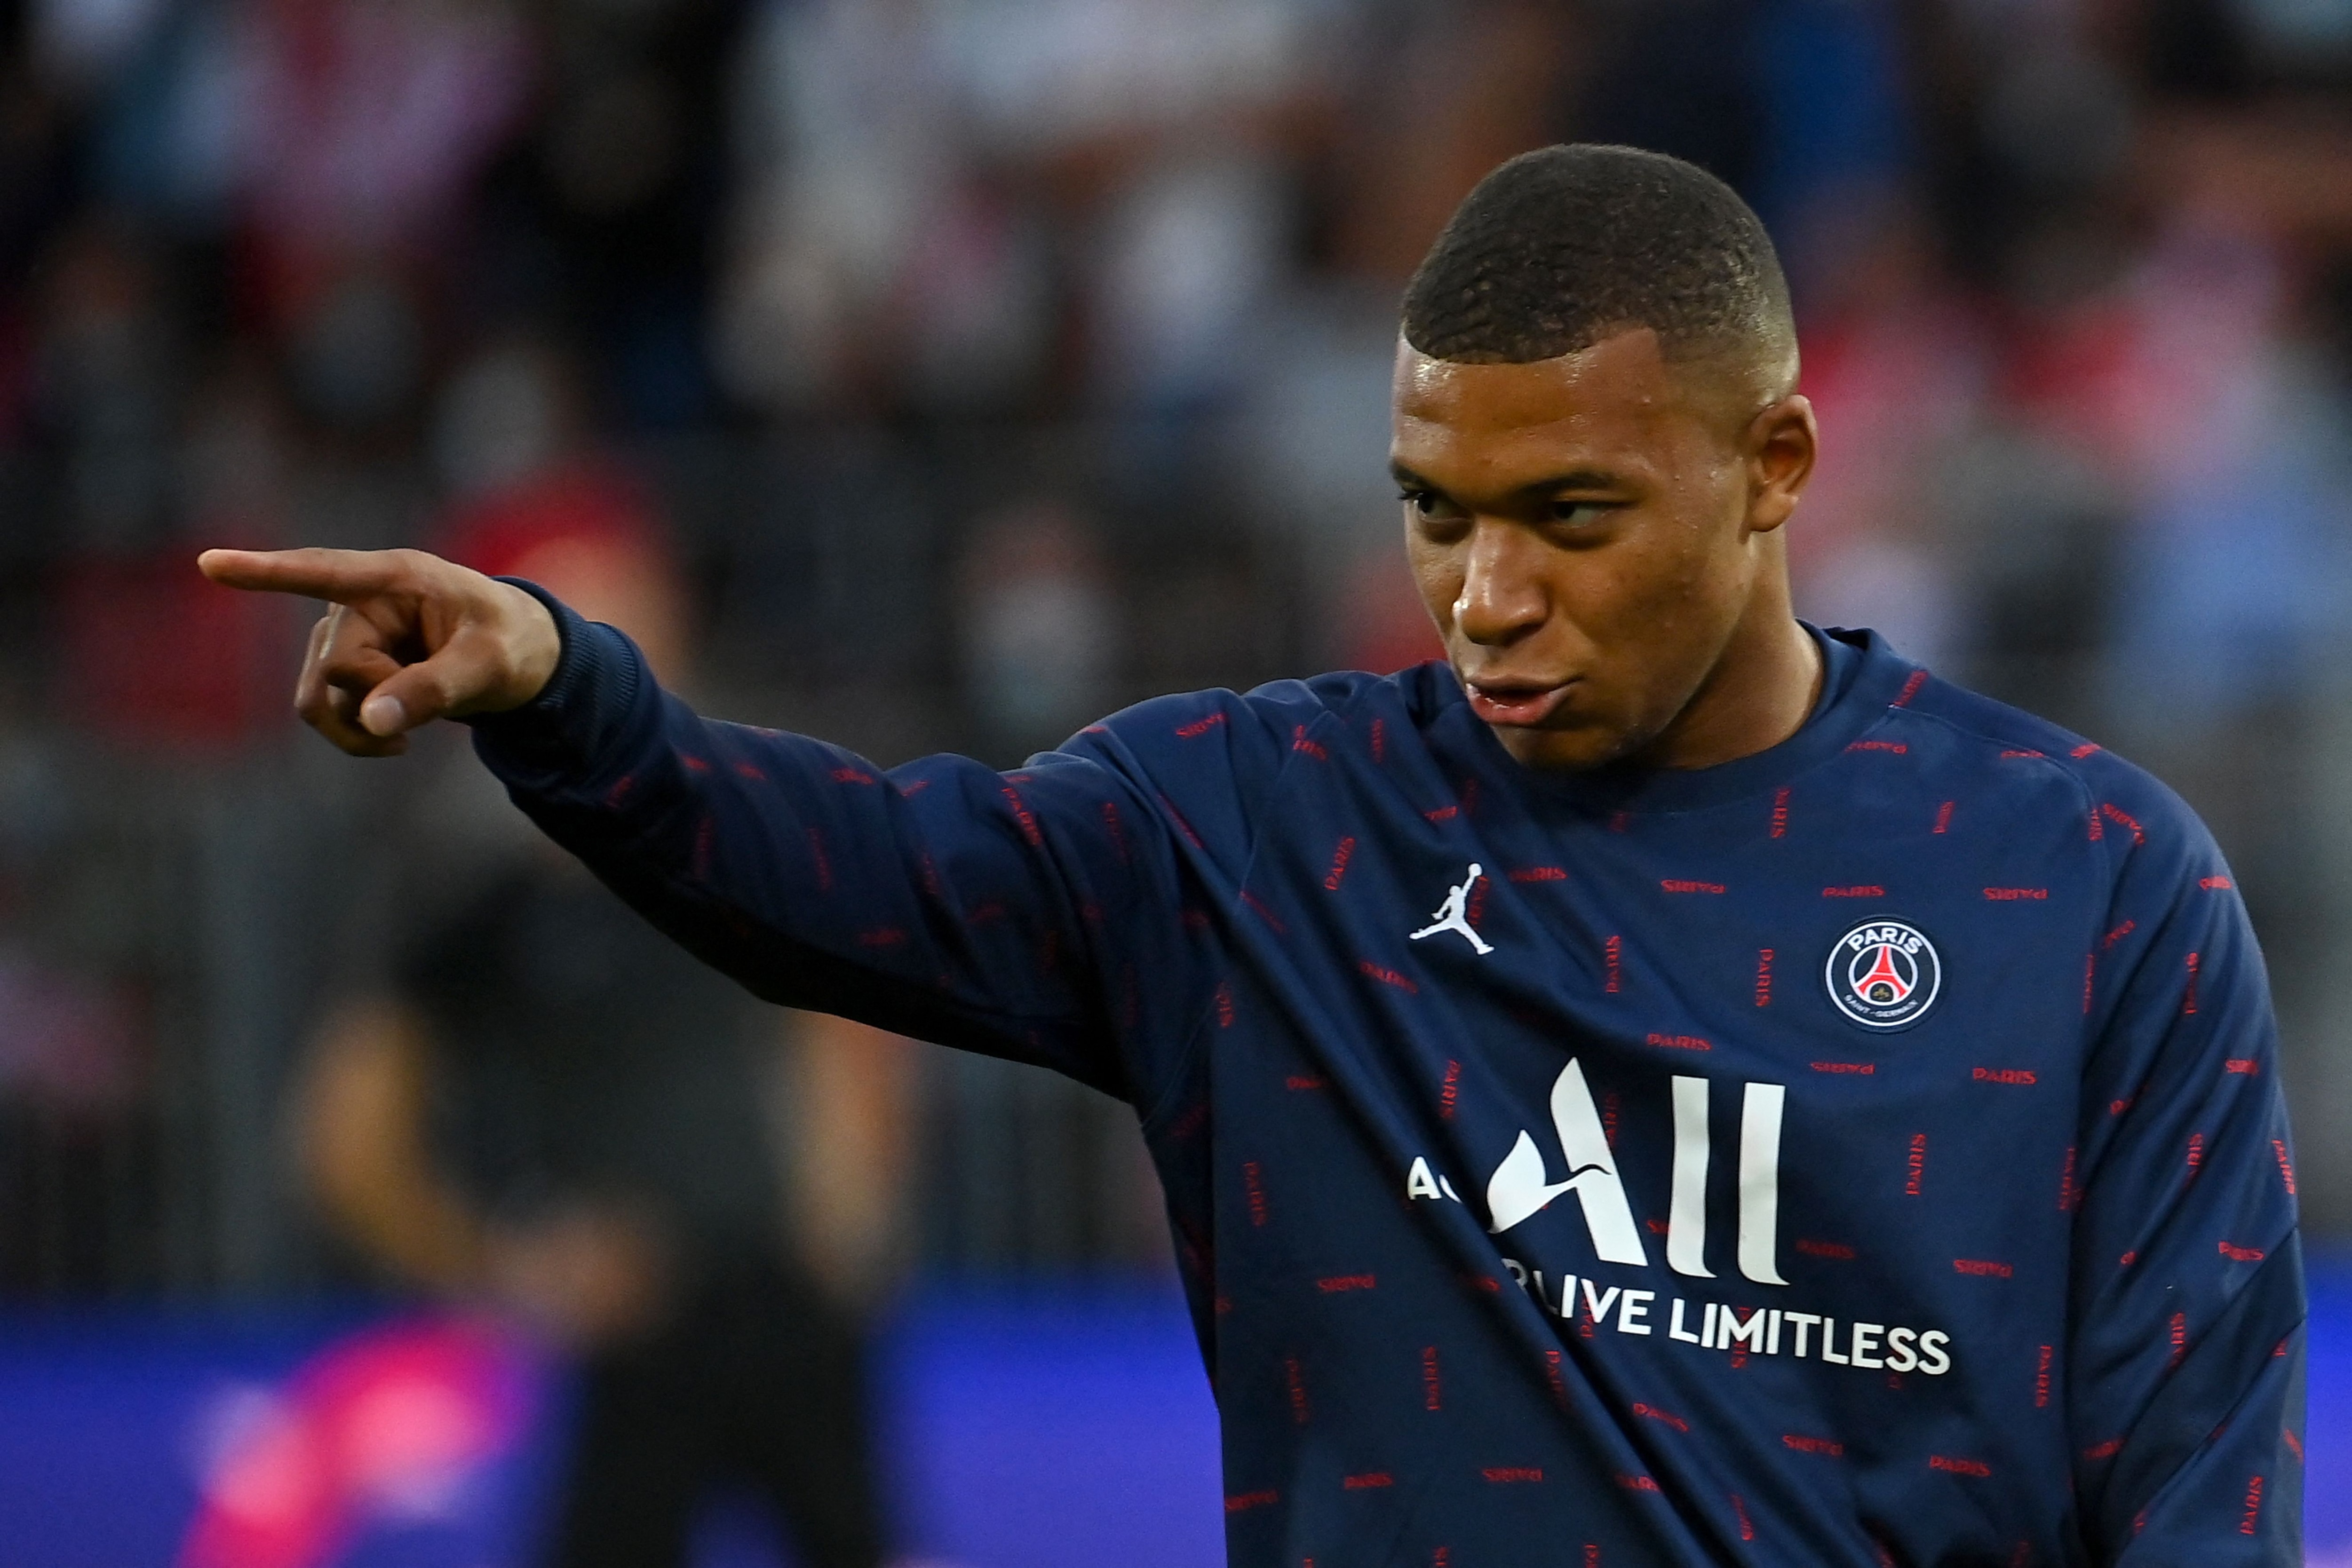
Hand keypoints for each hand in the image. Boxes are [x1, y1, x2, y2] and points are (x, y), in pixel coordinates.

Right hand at [197, 547, 562, 756]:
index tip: (209, 563)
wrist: (512, 656)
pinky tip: (395, 734)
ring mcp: (341, 633)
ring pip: (316, 698)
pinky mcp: (337, 664)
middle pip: (334, 667)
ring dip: (358, 728)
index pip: (323, 572)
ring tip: (411, 734)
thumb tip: (373, 723)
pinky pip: (320, 711)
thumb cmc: (506, 644)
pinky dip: (356, 734)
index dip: (267, 572)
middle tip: (435, 697)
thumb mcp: (487, 668)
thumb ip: (433, 691)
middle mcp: (358, 601)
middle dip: (379, 697)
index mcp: (397, 578)